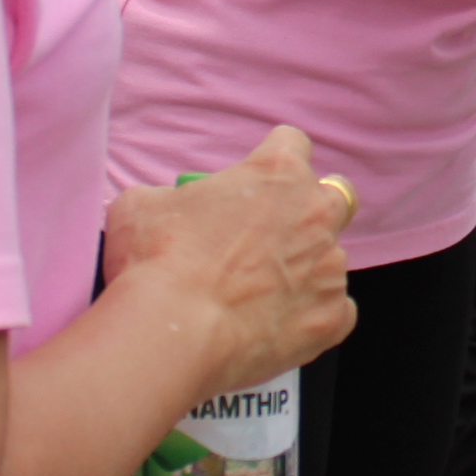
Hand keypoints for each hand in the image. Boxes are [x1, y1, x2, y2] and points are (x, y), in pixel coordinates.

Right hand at [101, 126, 356, 396]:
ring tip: (259, 297)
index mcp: (278, 173)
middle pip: (335, 197)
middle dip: (311, 211)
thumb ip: (167, 196)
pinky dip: (311, 318)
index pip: (292, 144)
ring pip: (330, 260)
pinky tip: (276, 328)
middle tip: (274, 236)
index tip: (255, 183)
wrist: (172, 332)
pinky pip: (336, 312)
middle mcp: (315, 213)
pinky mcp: (332, 316)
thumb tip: (163, 206)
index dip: (272, 160)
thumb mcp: (140, 205)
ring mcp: (330, 266)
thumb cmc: (155, 262)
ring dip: (304, 271)